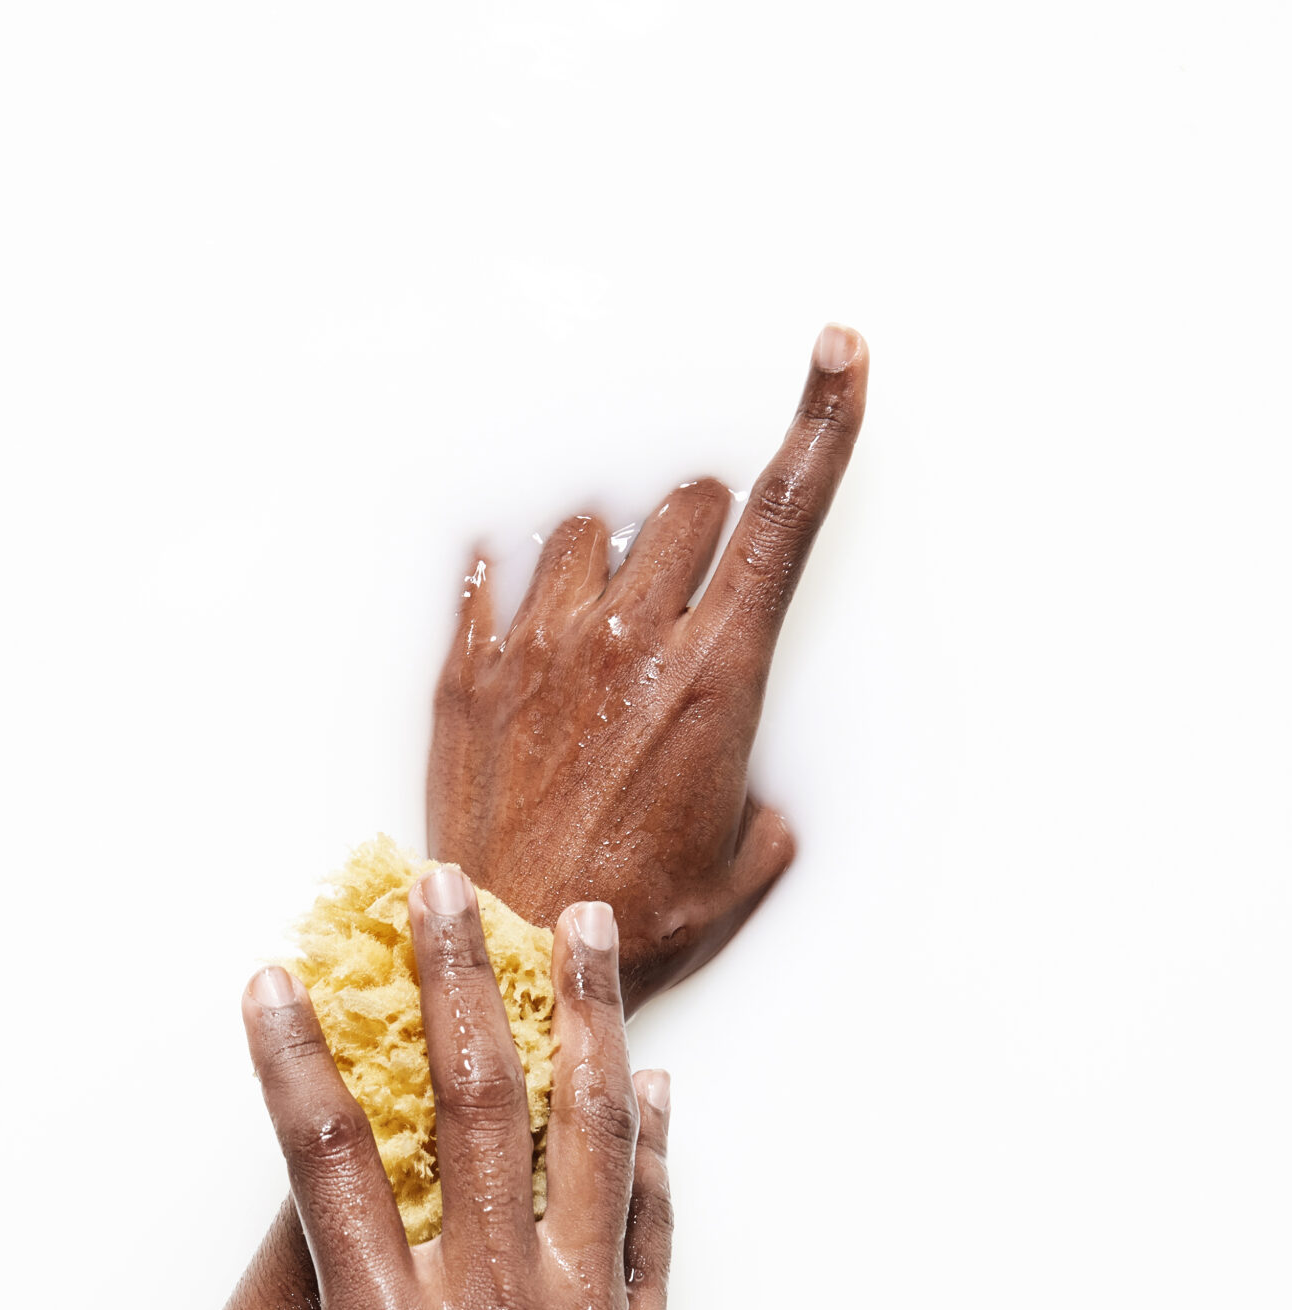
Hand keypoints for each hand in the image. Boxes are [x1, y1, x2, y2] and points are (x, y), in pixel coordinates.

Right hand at [246, 866, 679, 1309]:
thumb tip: (351, 1243)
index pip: (331, 1162)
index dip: (295, 1060)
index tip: (273, 977)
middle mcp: (494, 1301)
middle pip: (474, 1103)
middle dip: (455, 980)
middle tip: (446, 888)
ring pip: (588, 1129)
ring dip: (585, 1014)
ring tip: (588, 926)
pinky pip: (651, 1214)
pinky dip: (652, 1139)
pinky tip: (652, 1079)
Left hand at [427, 326, 868, 1007]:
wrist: (507, 956)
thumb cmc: (630, 922)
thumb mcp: (741, 872)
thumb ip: (762, 810)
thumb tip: (756, 802)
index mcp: (716, 675)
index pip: (784, 514)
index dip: (822, 420)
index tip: (840, 353)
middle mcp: (630, 636)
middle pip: (687, 504)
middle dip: (701, 532)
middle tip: (688, 595)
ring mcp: (541, 642)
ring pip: (588, 524)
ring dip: (609, 554)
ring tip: (599, 627)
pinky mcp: (469, 666)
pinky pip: (494, 570)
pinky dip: (518, 584)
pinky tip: (528, 629)